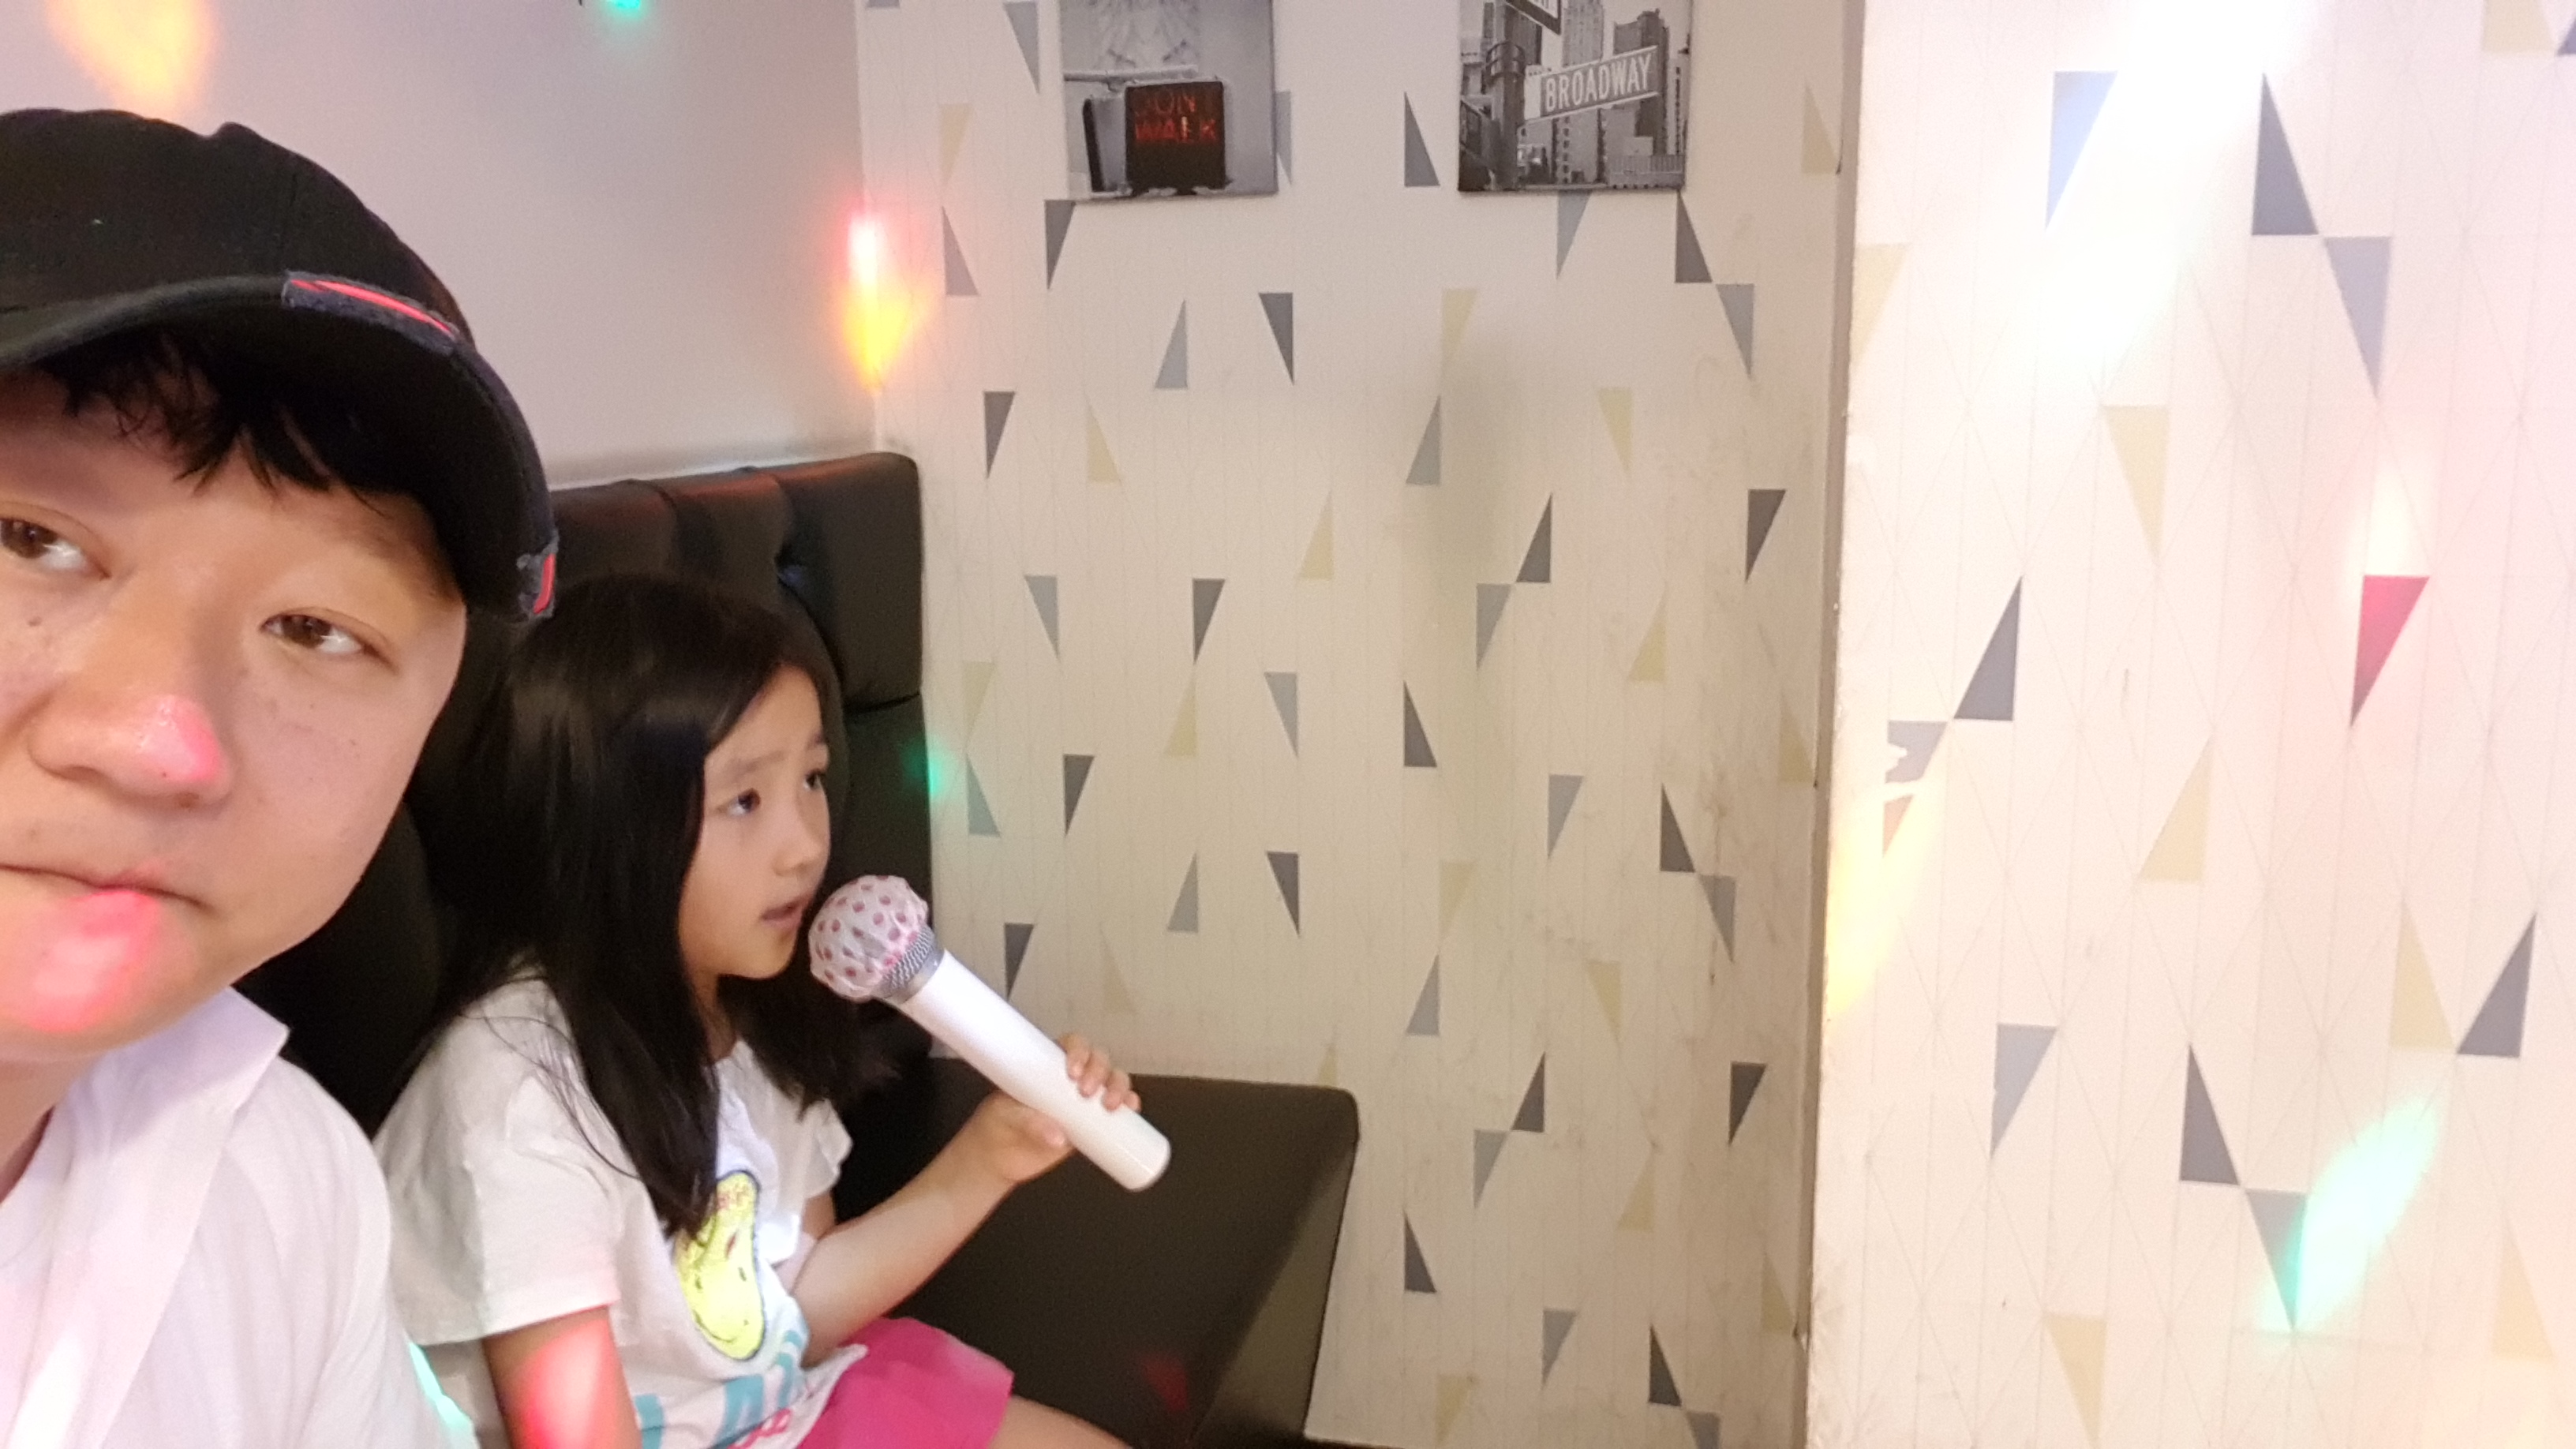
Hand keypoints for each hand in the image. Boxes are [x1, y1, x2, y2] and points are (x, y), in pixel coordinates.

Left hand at [948, 1035, 1142, 1189]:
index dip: (1078, 1051)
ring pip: (1112, 1080)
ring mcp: (1083, 1099)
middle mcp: (1069, 1076)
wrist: (998, 1158)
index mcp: (1047, 1063)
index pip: (1070, 1044)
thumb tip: (1059, 1137)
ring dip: (1118, 1086)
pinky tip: (1131, 1109)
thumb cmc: (997, 1127)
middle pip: (1098, 1059)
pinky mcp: (1092, 1122)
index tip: (1072, 1072)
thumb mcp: (1006, 1118)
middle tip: (1086, 1093)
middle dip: (1100, 1070)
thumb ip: (1030, 1124)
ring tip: (1110, 1105)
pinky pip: (1117, 1107)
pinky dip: (1128, 1105)